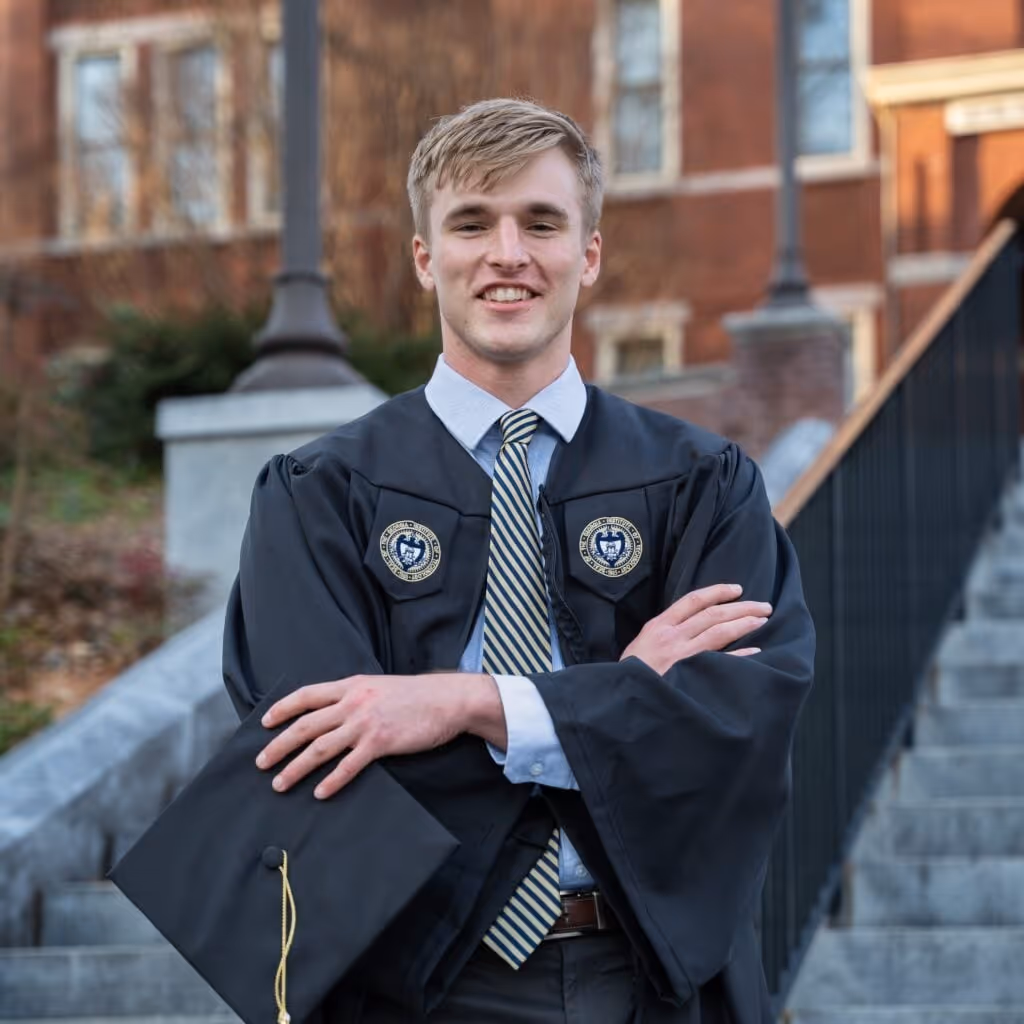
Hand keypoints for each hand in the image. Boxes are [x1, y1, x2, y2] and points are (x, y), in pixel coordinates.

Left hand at [255, 672, 503, 798]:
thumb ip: (356, 696)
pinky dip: (332, 780)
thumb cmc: (416, 695)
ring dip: (296, 768)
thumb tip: (335, 713)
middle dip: (278, 745)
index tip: (265, 722)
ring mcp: (365, 723)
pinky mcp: (381, 742)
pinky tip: (320, 792)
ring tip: (280, 784)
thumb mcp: (379, 686)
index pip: (306, 695)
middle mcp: (353, 702)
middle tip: (261, 763)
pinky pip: (349, 765)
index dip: (282, 709)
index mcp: (351, 686)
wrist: (448, 699)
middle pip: (305, 725)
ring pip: (320, 748)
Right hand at [620, 583, 770, 674]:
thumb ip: (663, 635)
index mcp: (659, 626)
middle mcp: (672, 636)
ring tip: (762, 620)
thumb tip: (689, 627)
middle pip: (712, 614)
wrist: (620, 698)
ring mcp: (682, 656)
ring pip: (719, 632)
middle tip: (763, 606)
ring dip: (744, 624)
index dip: (717, 592)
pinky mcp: (690, 676)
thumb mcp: (640, 646)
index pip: (692, 600)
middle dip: (741, 607)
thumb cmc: (631, 674)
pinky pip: (721, 662)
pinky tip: (756, 651)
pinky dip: (741, 655)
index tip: (737, 590)